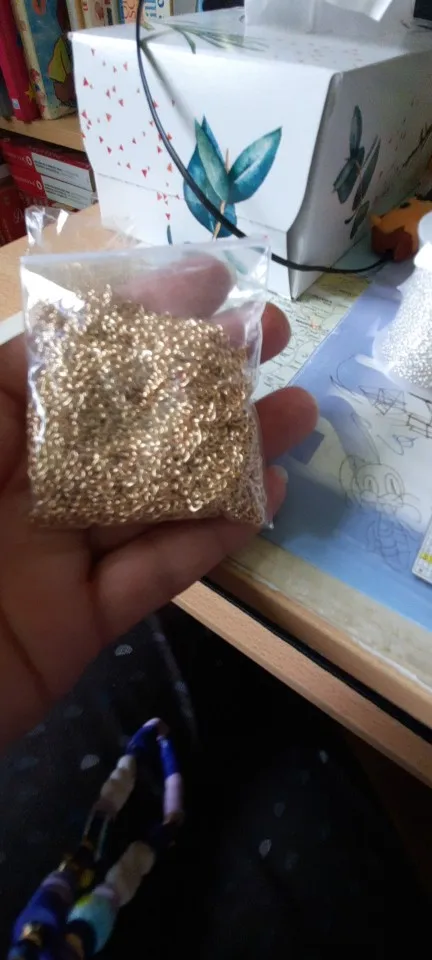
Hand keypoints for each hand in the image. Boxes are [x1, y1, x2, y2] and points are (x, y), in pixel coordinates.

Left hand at [0, 255, 316, 746]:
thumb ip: (5, 380)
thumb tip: (66, 322)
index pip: (78, 363)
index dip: (141, 318)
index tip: (210, 282)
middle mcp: (33, 483)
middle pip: (131, 424)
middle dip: (202, 377)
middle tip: (271, 338)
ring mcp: (60, 552)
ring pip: (156, 496)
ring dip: (229, 454)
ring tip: (297, 413)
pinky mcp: (83, 621)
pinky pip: (155, 575)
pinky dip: (211, 539)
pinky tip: (264, 498)